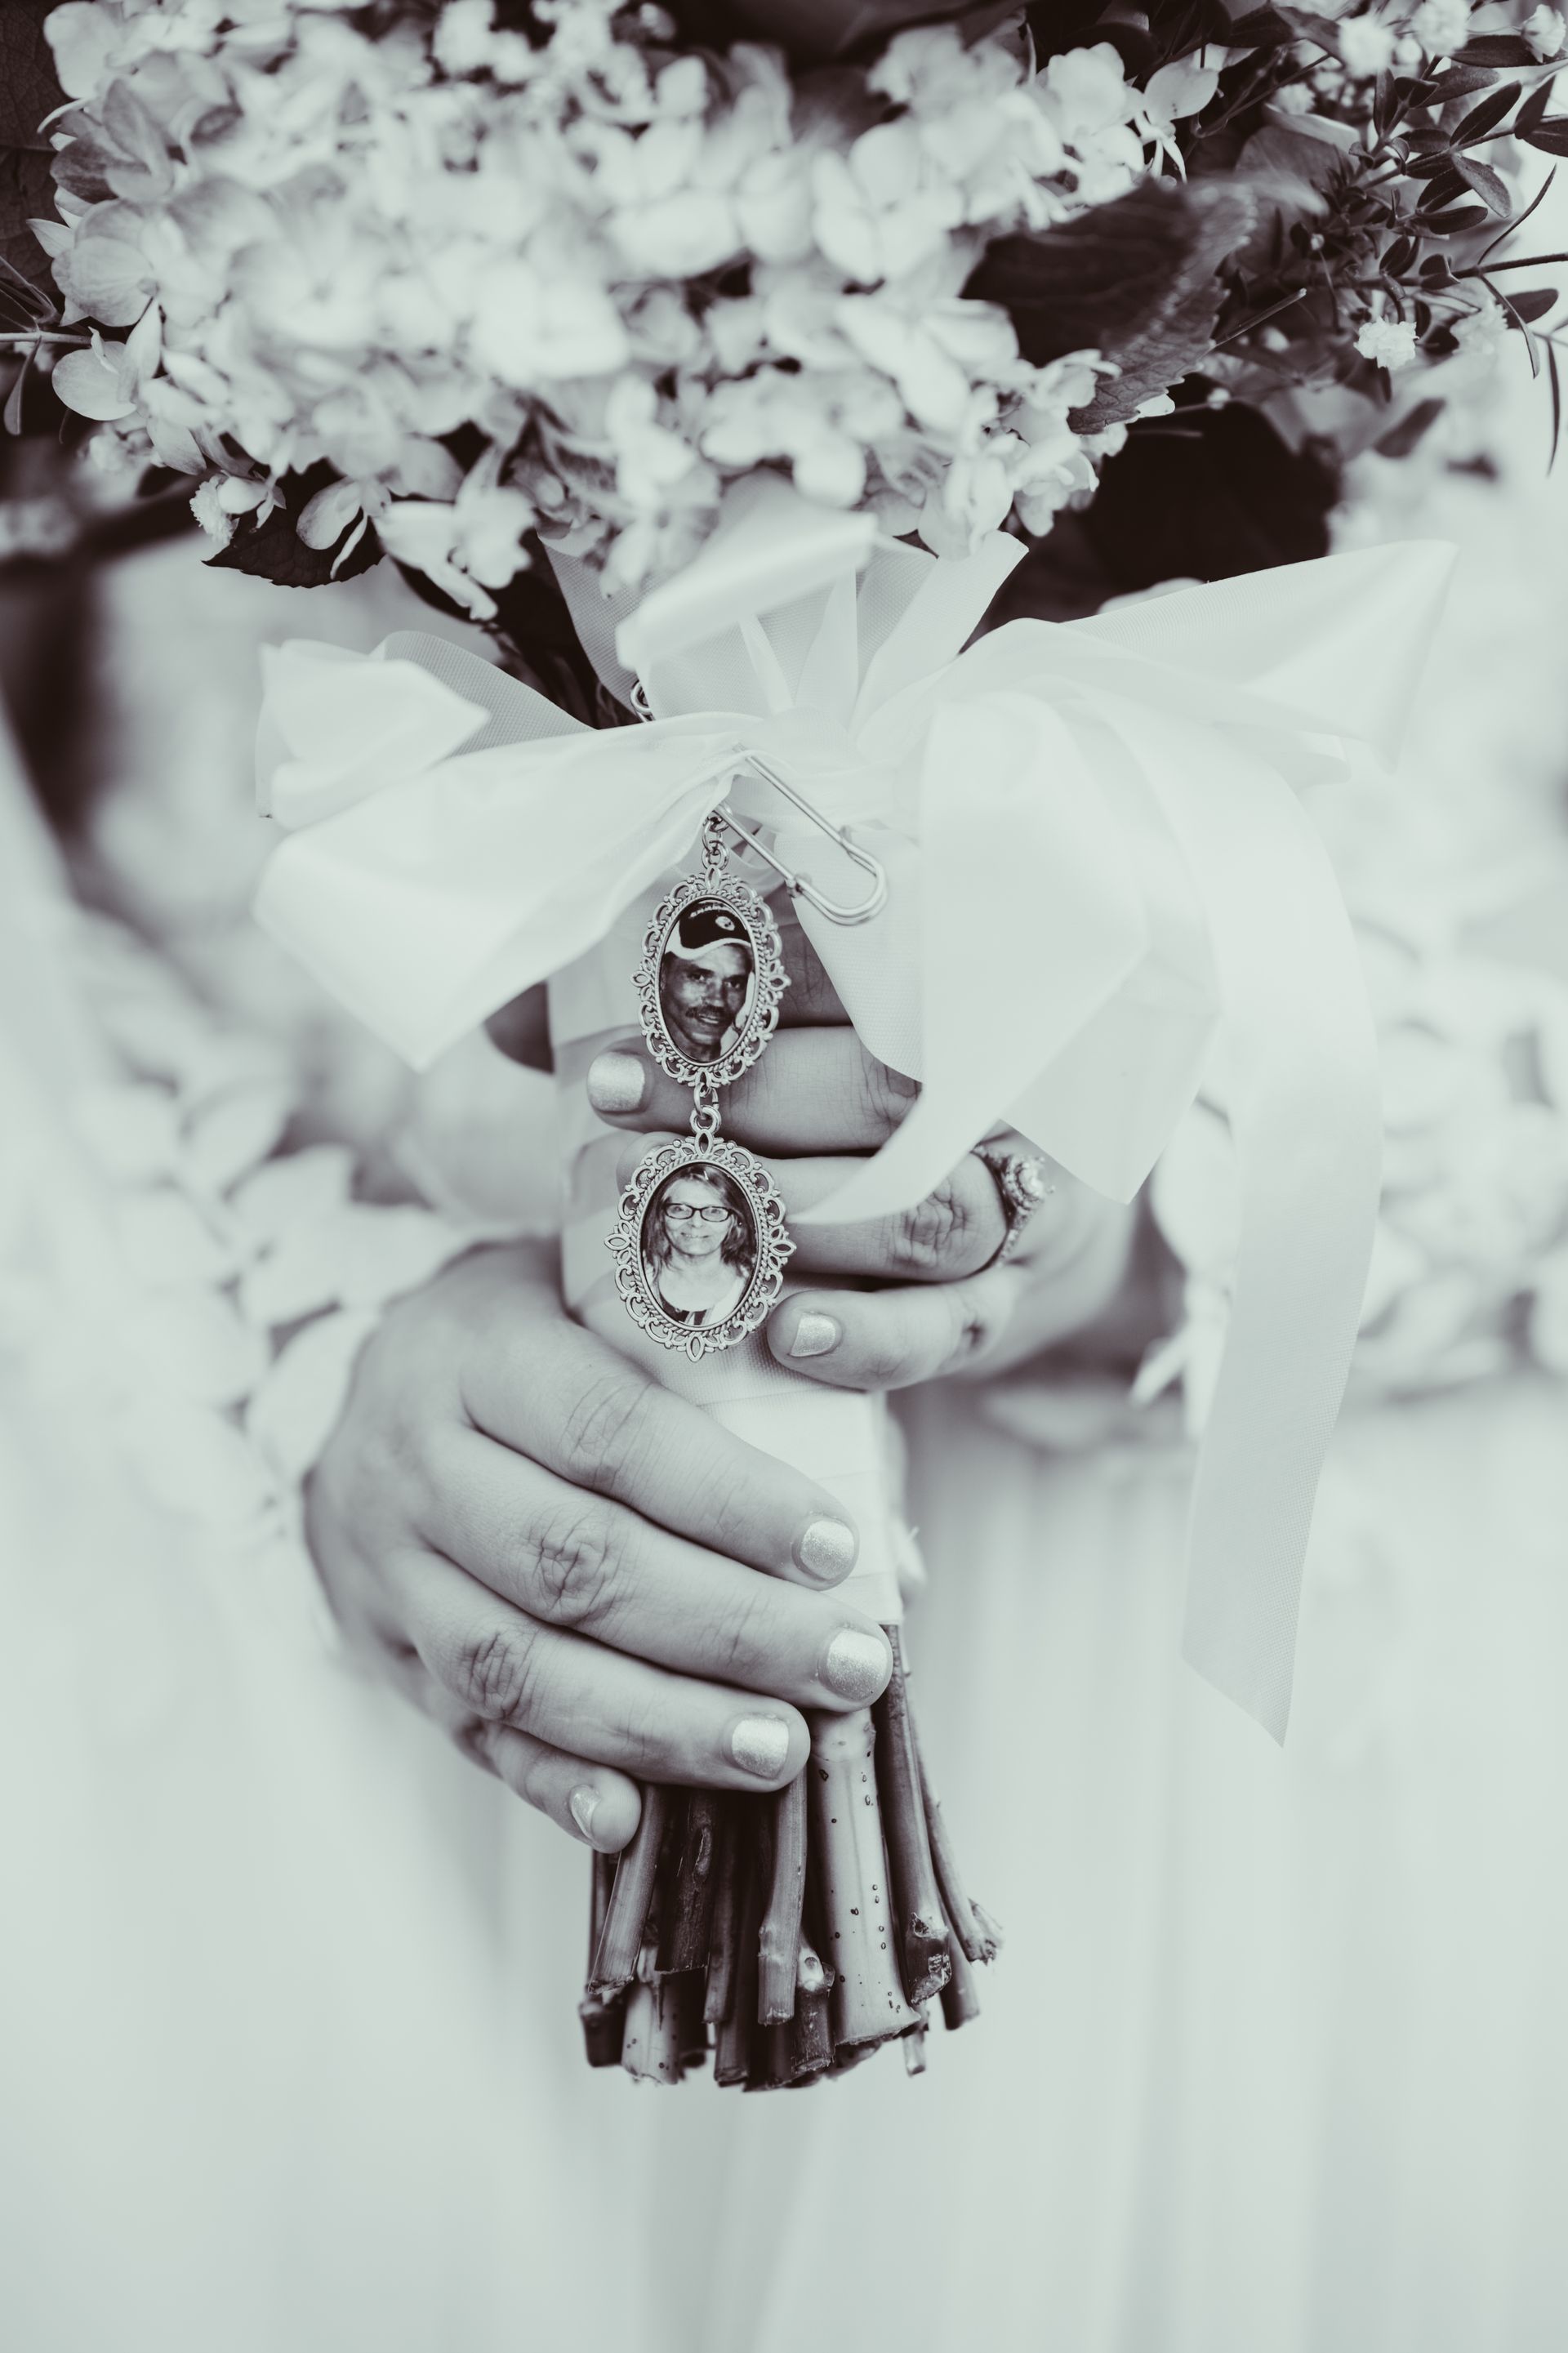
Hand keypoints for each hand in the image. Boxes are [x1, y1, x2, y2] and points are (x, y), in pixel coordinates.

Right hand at [306, 1242, 892, 1851]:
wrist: (352, 1386)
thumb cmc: (536, 1338)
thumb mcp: (614, 1308)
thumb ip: (747, 1398)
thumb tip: (887, 1551)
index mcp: (482, 1350)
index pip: (609, 1429)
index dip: (726, 1496)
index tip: (834, 1548)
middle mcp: (418, 1461)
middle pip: (573, 1560)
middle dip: (728, 1628)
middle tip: (846, 1665)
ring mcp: (391, 1569)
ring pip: (519, 1665)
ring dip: (660, 1722)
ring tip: (780, 1747)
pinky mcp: (387, 1654)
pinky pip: (468, 1732)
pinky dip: (553, 1782)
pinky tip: (634, 1818)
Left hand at [580, 900, 1142, 1389]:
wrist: (965, 1207)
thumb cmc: (825, 1100)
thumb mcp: (750, 1030)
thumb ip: (646, 1010)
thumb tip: (507, 1018)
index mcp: (950, 993)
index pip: (876, 954)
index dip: (763, 961)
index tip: (657, 976)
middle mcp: (996, 1093)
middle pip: (893, 1083)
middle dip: (749, 1090)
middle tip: (613, 1094)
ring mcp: (1008, 1203)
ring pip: (924, 1207)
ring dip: (791, 1209)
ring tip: (667, 1210)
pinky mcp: (997, 1307)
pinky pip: (952, 1327)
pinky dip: (871, 1338)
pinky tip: (786, 1335)